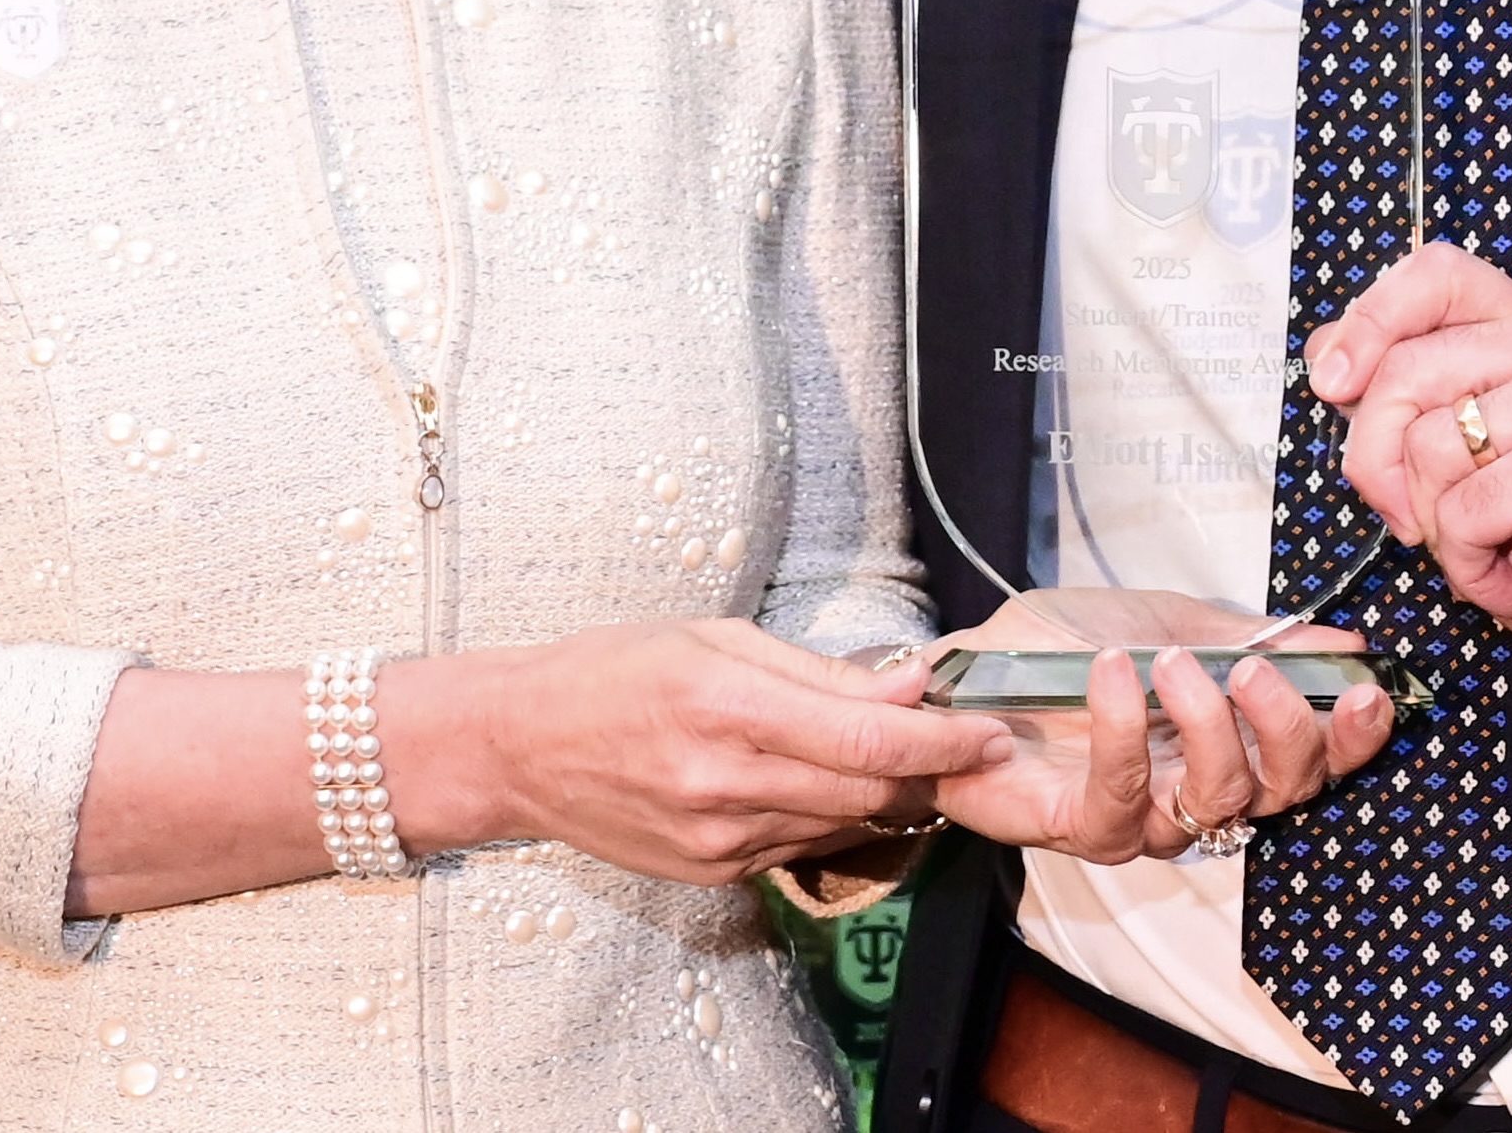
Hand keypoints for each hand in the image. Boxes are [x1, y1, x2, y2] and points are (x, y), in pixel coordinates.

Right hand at [416, 618, 1010, 884]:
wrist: (521, 746)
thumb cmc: (615, 670)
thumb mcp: (716, 639)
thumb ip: (818, 671)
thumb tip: (910, 682)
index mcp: (728, 705)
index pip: (868, 736)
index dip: (943, 739)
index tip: (990, 729)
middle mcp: (726, 783)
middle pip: (870, 788)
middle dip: (934, 769)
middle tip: (974, 742)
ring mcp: (718, 839)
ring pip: (844, 822)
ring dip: (890, 793)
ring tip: (912, 755)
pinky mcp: (711, 872)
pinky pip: (801, 845)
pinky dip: (834, 814)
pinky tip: (834, 782)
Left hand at [920, 592, 1391, 863]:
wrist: (967, 663)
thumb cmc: (1065, 647)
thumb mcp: (1169, 619)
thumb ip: (1251, 635)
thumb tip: (1345, 641)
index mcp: (1227, 743)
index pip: (1311, 761)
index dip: (1349, 738)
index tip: (1368, 689)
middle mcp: (1194, 792)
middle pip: (1280, 792)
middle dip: (1287, 731)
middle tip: (1260, 670)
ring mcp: (1139, 818)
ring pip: (1214, 803)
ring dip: (1208, 726)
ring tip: (1175, 664)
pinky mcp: (1078, 828)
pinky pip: (1123, 798)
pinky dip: (1125, 730)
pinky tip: (1115, 673)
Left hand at [1311, 243, 1511, 706]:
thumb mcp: (1490, 459)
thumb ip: (1427, 404)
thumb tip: (1330, 357)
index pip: (1440, 274)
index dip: (1371, 318)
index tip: (1334, 379)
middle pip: (1406, 369)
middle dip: (1375, 458)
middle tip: (1405, 517)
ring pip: (1426, 446)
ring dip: (1434, 526)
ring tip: (1487, 554)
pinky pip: (1462, 511)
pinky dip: (1468, 567)